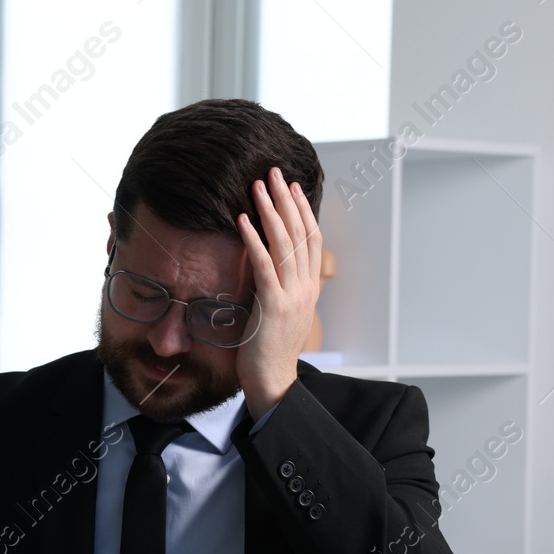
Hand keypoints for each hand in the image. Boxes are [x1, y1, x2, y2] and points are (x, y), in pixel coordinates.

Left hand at [235, 166, 322, 419]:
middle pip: (300, 233)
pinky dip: (253, 239)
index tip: (291, 187)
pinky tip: (243, 220)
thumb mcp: (282, 313)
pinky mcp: (274, 305)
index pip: (311, 239)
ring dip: (270, 211)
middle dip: (286, 200)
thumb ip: (281, 288)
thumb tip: (270, 268)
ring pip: (285, 243)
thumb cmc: (270, 350)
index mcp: (310, 287)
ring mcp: (293, 295)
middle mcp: (306, 287)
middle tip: (274, 173)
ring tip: (258, 186)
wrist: (273, 381)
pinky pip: (263, 265)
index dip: (302, 210)